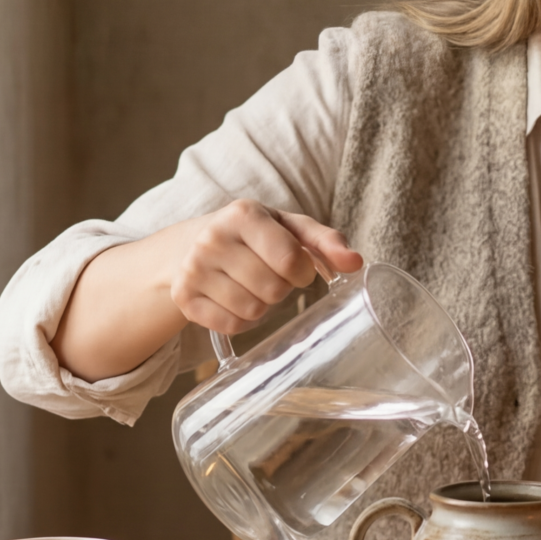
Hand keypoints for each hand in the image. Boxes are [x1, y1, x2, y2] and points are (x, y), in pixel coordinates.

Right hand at [169, 199, 362, 334]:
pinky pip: (231, 326)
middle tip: (269, 275)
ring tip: (251, 286)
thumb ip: (325, 241)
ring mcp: (193, 269)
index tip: (296, 268)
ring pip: (252, 310)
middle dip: (281, 289)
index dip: (302, 273)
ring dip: (262, 305)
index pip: (290, 260)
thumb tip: (356, 263)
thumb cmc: (253, 235)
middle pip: (272, 289)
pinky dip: (242, 320)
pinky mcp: (184, 297)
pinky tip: (234, 299)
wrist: (190, 244)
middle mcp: (212, 238)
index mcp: (243, 214)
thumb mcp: (289, 227)